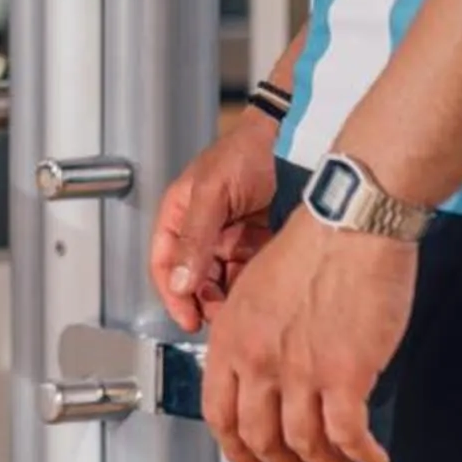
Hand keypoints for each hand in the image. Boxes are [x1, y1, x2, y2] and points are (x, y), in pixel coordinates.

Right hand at [149, 110, 280, 329]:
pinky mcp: (261, 244)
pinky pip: (252, 274)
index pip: (165, 262)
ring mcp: (233, 238)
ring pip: (224, 280)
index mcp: (180, 214)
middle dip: (204, 298)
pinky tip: (263, 291)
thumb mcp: (211, 191)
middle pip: (194, 277)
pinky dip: (255, 286)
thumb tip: (178, 281)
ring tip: (244, 305)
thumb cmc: (248, 151)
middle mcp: (204, 230)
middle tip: (219, 315)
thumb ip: (194, 237)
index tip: (187, 318)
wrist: (296, 142)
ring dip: (231, 296)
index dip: (172, 292)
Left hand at [199, 212, 410, 461]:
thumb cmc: (310, 249)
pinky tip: (374, 458)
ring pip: (303, 444)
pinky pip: (348, 435)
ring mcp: (300, 370)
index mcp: (231, 336)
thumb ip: (250, 334)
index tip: (248, 459)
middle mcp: (258, 358)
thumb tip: (258, 370)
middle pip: (257, 436)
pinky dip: (361, 455)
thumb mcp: (255, 290)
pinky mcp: (346, 374)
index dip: (233, 445)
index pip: (217, 411)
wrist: (350, 226)